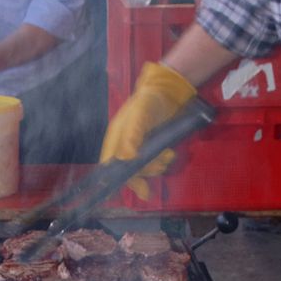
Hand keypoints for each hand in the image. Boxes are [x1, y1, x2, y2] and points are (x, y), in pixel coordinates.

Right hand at [99, 61, 195, 200]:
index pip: (109, 164)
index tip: (130, 186)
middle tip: (159, 166)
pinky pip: (154, 165)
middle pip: (128, 171)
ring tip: (168, 155)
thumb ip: (132, 135)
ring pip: (143, 170)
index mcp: (115, 137)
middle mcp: (123, 146)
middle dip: (144, 173)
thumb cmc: (149, 101)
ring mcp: (137, 149)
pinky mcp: (149, 150)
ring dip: (156, 167)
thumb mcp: (140, 114)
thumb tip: (127, 158)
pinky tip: (170, 154)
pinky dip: (163, 163)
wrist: (167, 95)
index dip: (116, 178)